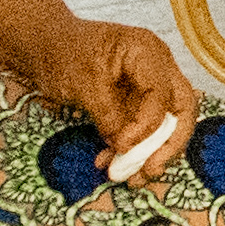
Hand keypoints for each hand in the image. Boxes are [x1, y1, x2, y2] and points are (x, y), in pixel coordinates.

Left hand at [8, 16, 194, 163]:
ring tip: (131, 178)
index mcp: (147, 52)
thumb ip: (107, 114)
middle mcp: (157, 68)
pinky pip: (143, 130)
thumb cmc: (63, 53)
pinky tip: (109, 162)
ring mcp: (148, 86)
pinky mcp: (136, 103)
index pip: (163, 93)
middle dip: (169, 144)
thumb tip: (124, 146)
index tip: (122, 146)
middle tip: (150, 170)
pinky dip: (131, 149)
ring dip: (151, 153)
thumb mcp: (83, 83)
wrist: (44, 47)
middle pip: (181, 108)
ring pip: (165, 124)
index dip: (147, 125)